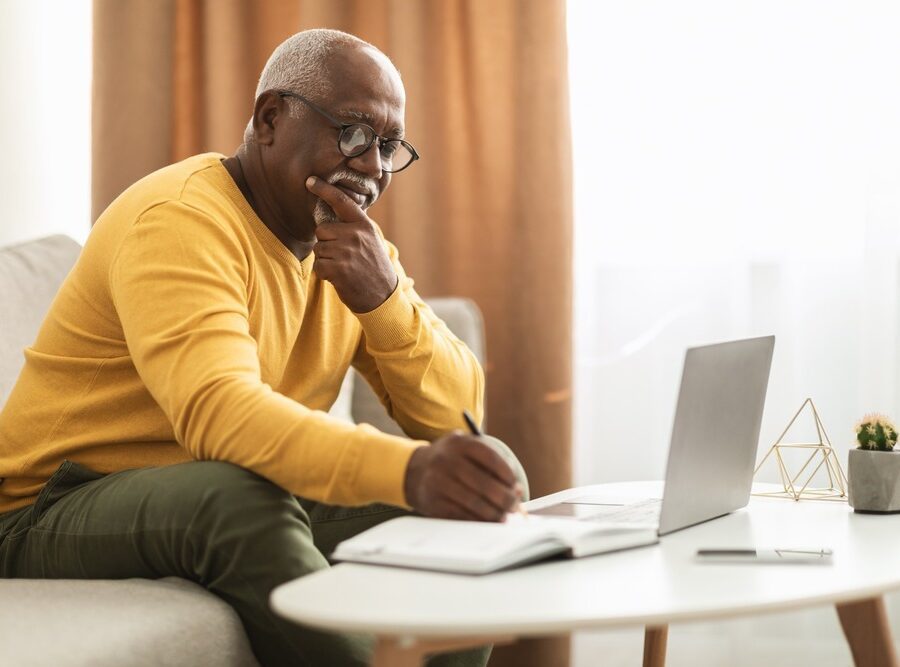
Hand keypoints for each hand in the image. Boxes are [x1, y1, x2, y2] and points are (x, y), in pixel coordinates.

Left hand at [306, 176, 397, 312]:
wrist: (383, 296)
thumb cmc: (374, 267)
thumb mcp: (371, 240)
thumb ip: (354, 227)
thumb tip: (331, 217)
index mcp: (364, 225)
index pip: (341, 202)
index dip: (324, 189)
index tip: (310, 180)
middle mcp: (355, 235)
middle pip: (322, 230)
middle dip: (326, 242)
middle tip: (342, 255)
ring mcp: (346, 252)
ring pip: (319, 248)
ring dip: (326, 259)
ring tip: (344, 267)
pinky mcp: (337, 269)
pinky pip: (318, 265)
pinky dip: (324, 273)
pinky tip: (339, 277)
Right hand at [404, 433, 521, 521]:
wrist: (414, 471)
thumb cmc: (452, 461)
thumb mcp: (466, 450)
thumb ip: (491, 463)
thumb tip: (516, 491)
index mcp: (459, 443)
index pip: (491, 458)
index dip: (508, 475)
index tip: (516, 487)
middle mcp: (446, 460)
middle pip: (484, 484)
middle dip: (505, 499)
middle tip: (514, 507)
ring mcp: (438, 482)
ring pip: (474, 503)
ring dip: (494, 514)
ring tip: (503, 517)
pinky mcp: (433, 502)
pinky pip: (461, 516)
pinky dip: (478, 521)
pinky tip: (487, 521)